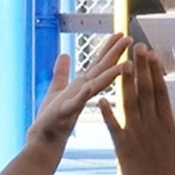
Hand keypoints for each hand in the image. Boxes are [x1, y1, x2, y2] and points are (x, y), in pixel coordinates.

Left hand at [26, 33, 131, 148]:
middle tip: (130, 39)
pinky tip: (88, 86)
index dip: (109, 49)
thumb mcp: (56, 89)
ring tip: (123, 63)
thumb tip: (64, 55)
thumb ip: (61, 72)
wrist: (44, 141)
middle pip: (102, 70)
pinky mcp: (64, 113)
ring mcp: (76, 102)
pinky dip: (82, 95)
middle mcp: (83, 92)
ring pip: (96, 85)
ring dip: (109, 75)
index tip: (121, 34)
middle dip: (115, 54)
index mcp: (83, 86)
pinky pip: (76, 103)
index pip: (99, 64)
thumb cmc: (51, 118)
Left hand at [98, 45, 174, 174]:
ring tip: (121, 62)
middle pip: (147, 91)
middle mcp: (153, 127)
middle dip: (141, 68)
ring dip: (126, 83)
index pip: (161, 92)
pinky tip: (100, 98)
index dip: (156, 71)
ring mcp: (138, 136)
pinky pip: (114, 127)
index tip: (152, 53)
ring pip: (130, 104)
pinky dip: (108, 113)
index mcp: (168, 125)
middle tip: (136, 46)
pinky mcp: (123, 149)